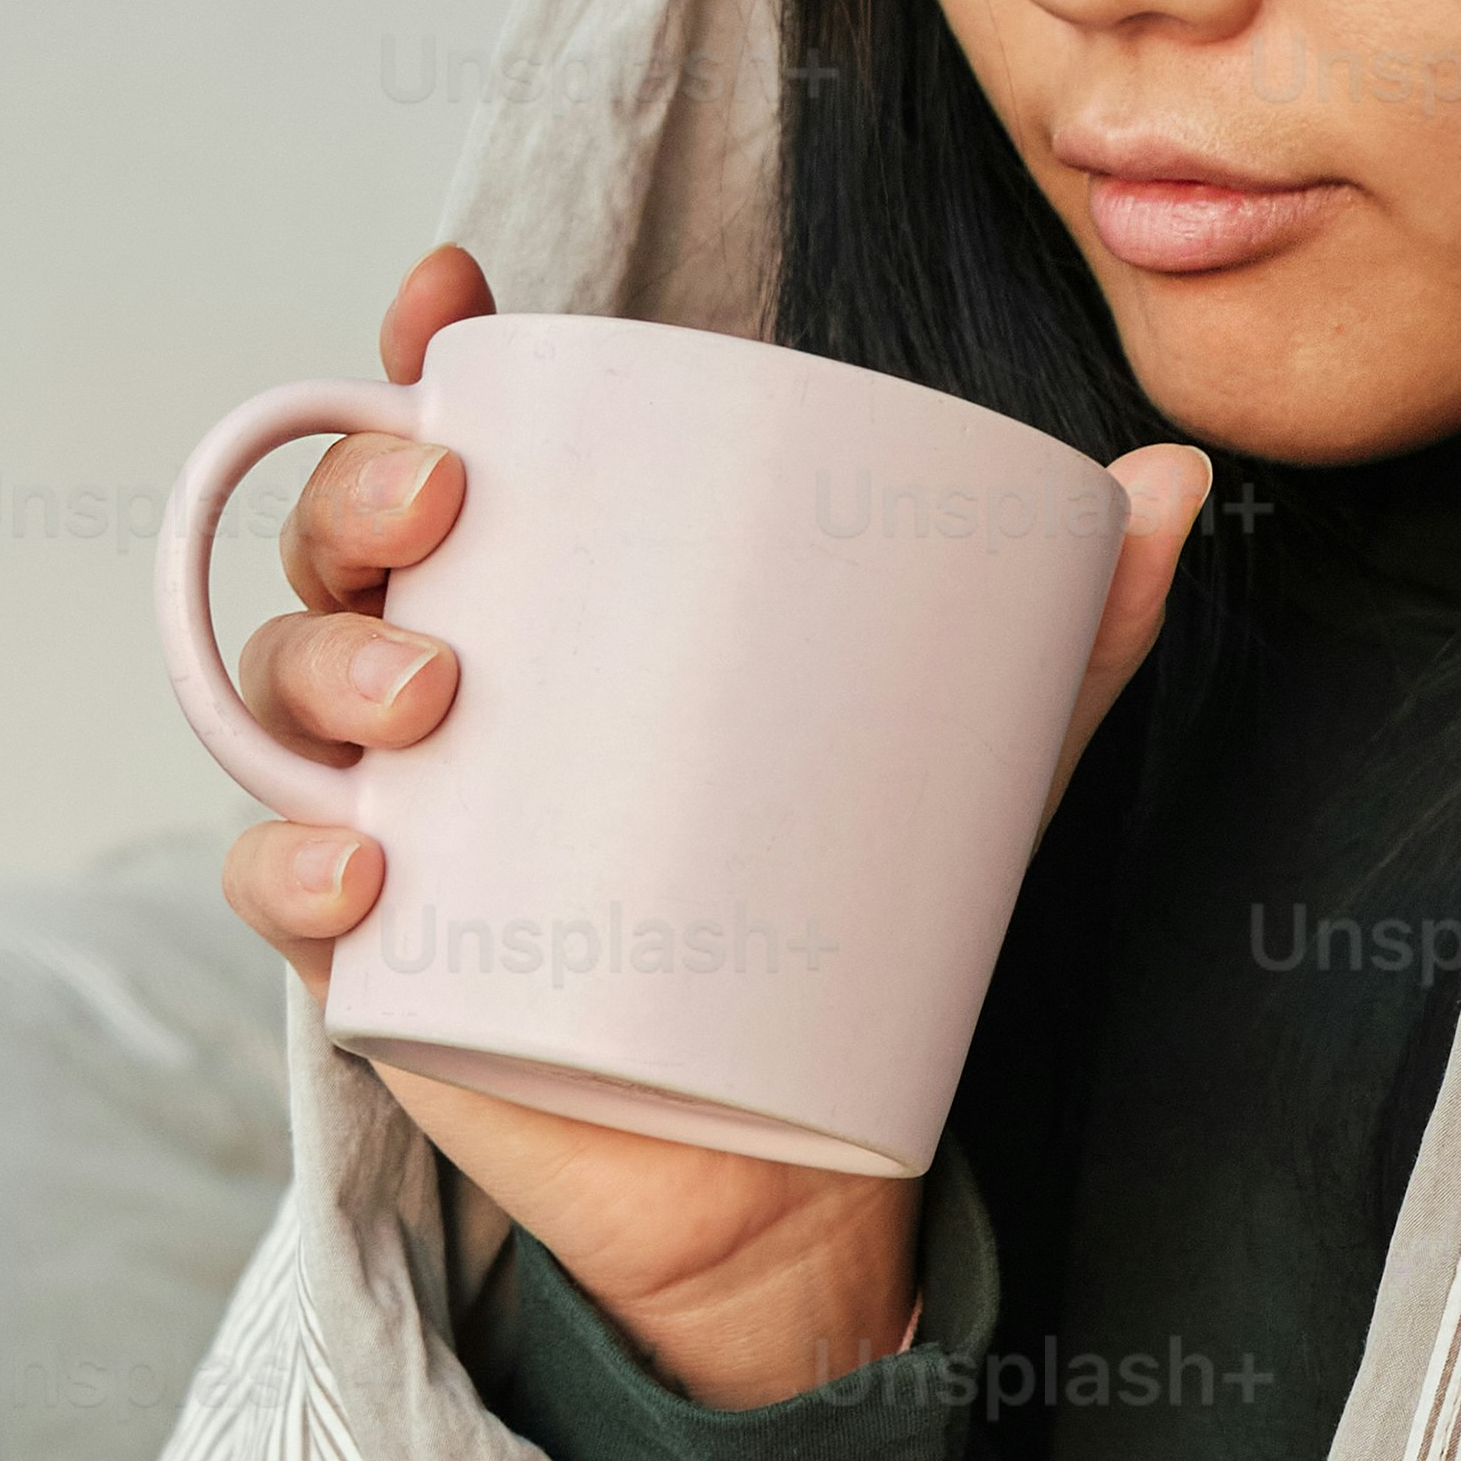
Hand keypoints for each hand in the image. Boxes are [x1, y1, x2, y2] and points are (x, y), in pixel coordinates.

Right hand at [219, 242, 1209, 1402]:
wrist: (785, 1170)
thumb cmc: (830, 928)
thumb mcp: (954, 772)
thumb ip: (1053, 637)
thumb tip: (1180, 484)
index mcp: (556, 604)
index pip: (458, 444)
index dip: (423, 354)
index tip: (452, 290)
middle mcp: (449, 685)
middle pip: (347, 544)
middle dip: (361, 492)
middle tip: (447, 504)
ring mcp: (398, 814)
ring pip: (290, 690)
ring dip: (327, 660)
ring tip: (426, 693)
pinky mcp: (378, 958)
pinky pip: (279, 889)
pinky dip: (287, 865)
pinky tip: (351, 860)